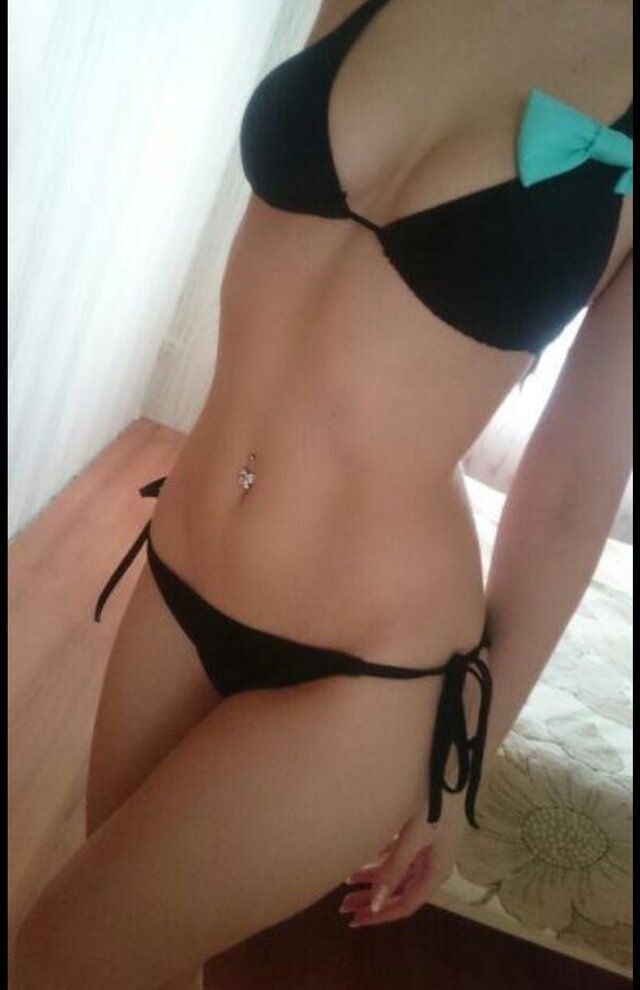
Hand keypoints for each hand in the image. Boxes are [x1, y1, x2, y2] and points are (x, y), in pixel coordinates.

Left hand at [340, 793, 467, 926]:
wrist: (452, 762)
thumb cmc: (434, 799)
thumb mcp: (413, 836)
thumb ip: (394, 868)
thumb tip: (376, 905)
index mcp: (436, 870)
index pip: (406, 904)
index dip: (381, 916)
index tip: (356, 921)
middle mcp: (434, 862)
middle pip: (400, 890)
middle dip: (373, 900)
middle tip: (343, 907)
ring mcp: (429, 846)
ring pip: (398, 871)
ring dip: (374, 878)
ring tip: (347, 883)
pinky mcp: (423, 830)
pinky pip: (399, 853)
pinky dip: (381, 858)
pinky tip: (363, 857)